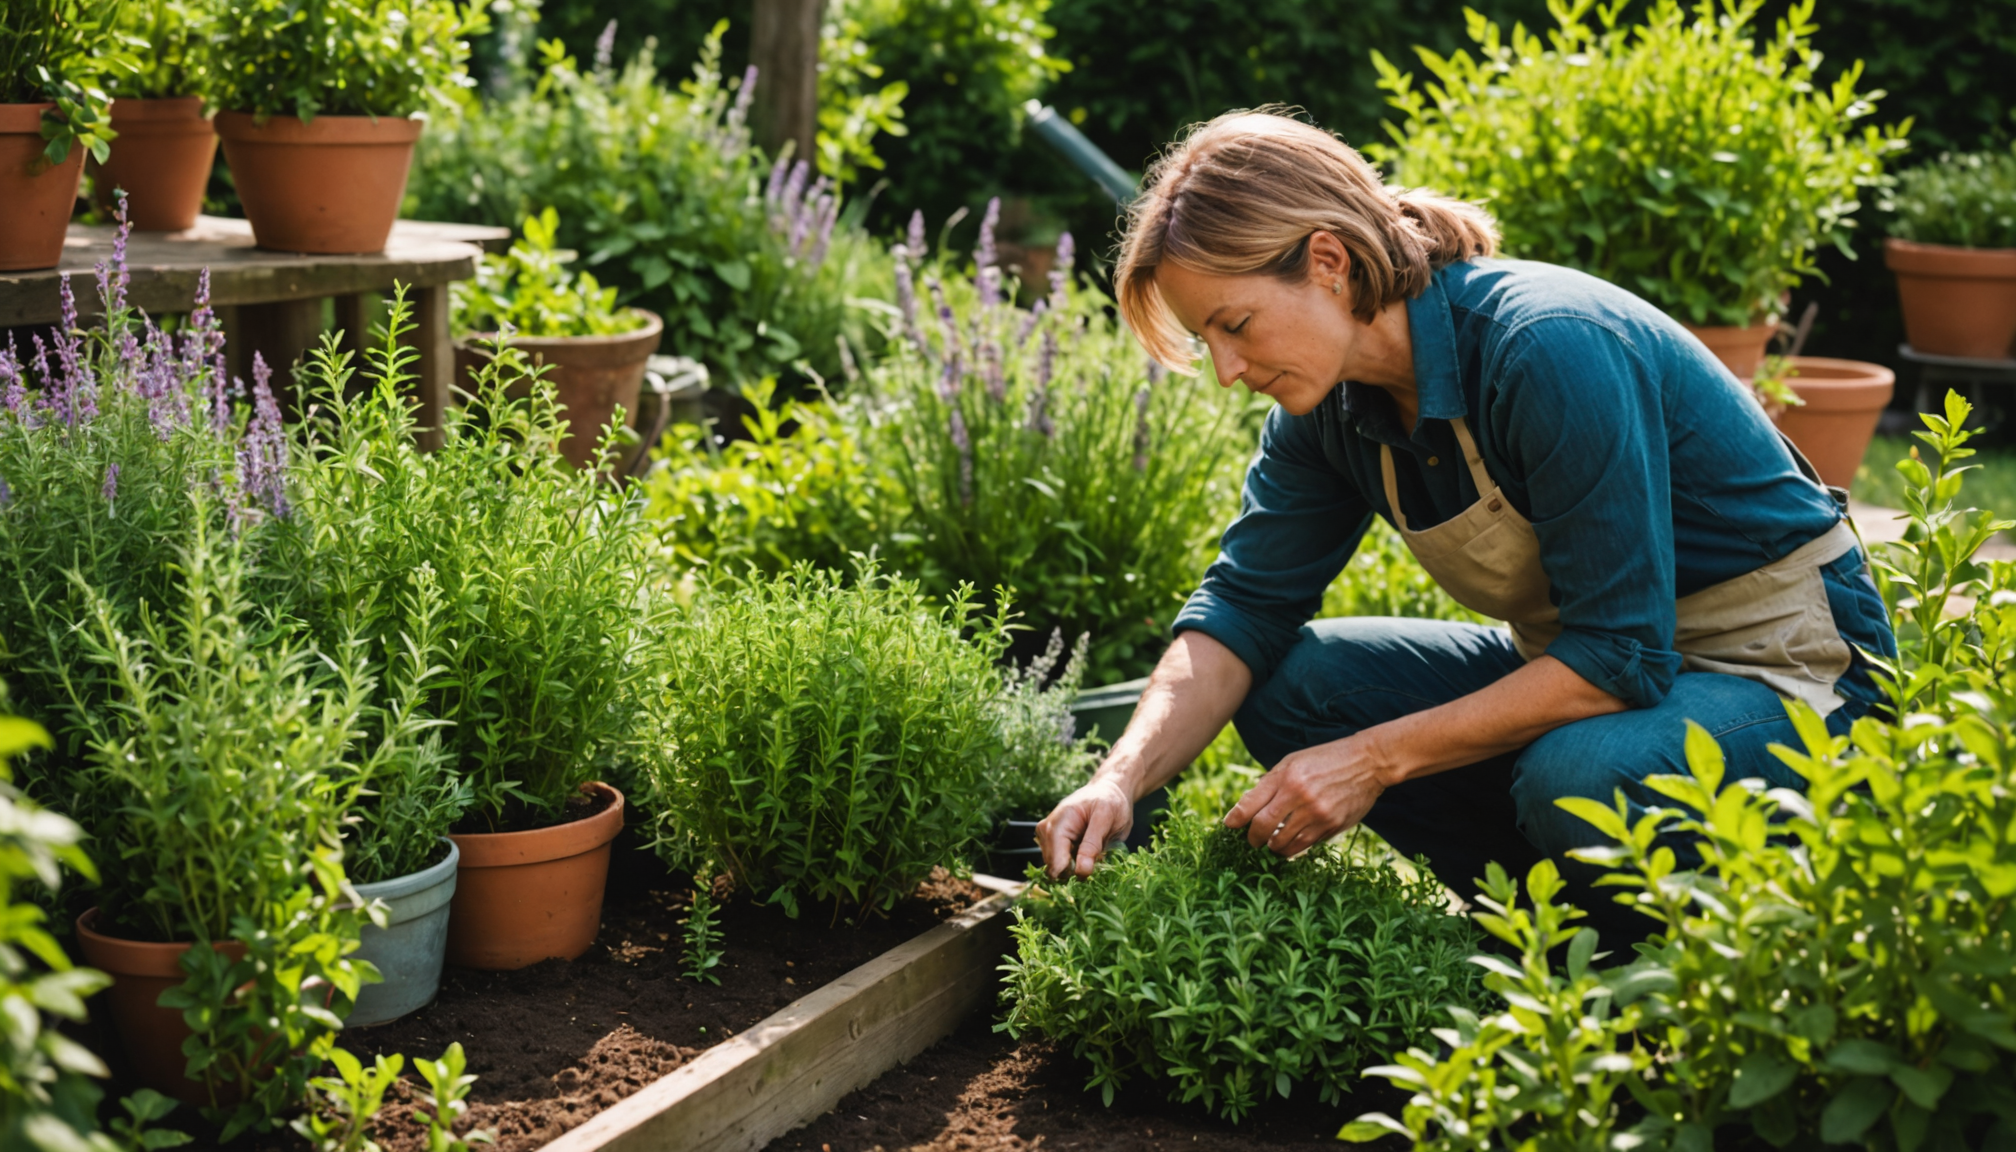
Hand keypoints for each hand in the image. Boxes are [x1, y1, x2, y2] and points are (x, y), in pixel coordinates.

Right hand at [1037, 775, 1134, 879]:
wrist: (1108, 792)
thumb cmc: (1110, 801)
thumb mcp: (1106, 818)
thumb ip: (1092, 844)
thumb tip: (1081, 871)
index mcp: (1058, 824)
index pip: (1056, 862)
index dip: (1075, 873)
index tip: (1094, 869)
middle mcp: (1046, 831)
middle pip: (1055, 869)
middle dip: (1077, 870)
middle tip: (1097, 858)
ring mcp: (1047, 838)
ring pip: (1059, 870)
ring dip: (1078, 867)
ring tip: (1094, 852)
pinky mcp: (1053, 844)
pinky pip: (1062, 865)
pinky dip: (1077, 864)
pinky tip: (1088, 851)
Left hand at [1224, 733, 1390, 857]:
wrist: (1368, 762)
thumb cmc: (1325, 760)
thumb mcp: (1293, 762)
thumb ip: (1269, 783)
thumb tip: (1246, 808)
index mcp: (1286, 777)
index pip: (1250, 804)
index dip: (1235, 819)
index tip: (1229, 826)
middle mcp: (1299, 796)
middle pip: (1263, 828)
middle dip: (1253, 838)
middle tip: (1253, 841)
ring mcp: (1317, 813)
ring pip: (1284, 843)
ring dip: (1274, 847)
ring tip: (1273, 843)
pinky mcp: (1332, 826)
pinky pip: (1305, 845)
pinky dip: (1294, 847)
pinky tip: (1291, 843)